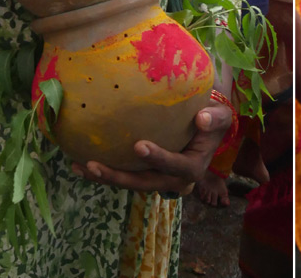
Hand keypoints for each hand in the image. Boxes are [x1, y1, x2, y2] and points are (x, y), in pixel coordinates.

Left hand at [72, 100, 234, 193]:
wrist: (207, 133)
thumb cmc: (213, 122)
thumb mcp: (220, 118)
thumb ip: (214, 118)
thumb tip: (201, 117)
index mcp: (192, 168)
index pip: (175, 165)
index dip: (158, 158)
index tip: (139, 146)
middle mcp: (173, 181)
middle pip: (144, 183)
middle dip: (118, 177)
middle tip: (94, 165)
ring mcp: (157, 179)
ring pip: (129, 183)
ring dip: (105, 177)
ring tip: (79, 167)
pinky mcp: (145, 174)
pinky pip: (124, 175)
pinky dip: (104, 171)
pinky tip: (80, 163)